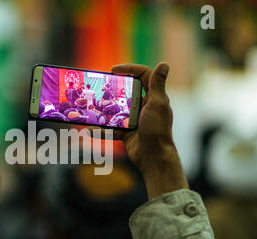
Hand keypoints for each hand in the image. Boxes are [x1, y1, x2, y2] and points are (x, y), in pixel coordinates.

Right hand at [89, 63, 187, 198]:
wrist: (152, 157)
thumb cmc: (157, 130)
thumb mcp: (157, 105)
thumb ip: (158, 85)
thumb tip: (164, 64)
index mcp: (154, 96)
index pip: (143, 75)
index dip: (129, 68)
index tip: (113, 69)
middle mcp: (145, 105)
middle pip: (126, 91)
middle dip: (112, 89)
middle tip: (100, 86)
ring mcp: (135, 119)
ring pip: (116, 109)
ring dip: (104, 109)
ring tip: (92, 106)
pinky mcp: (127, 131)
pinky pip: (112, 126)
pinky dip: (102, 128)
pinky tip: (92, 128)